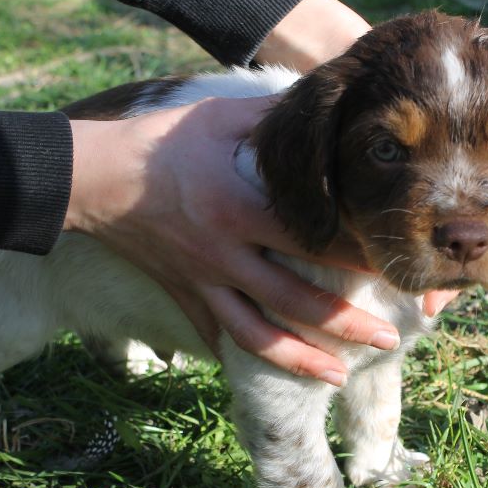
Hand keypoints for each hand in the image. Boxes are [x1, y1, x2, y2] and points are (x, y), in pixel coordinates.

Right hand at [65, 98, 415, 385]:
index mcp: (241, 209)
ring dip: (301, 360)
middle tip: (389, 341)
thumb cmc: (160, 141)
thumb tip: (320, 110)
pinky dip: (240, 358)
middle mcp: (226, 254)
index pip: (313, 240)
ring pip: (256, 336)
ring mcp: (203, 281)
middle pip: (295, 301)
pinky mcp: (183, 294)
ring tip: (339, 377)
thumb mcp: (219, 118)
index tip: (394, 269)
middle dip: (346, 325)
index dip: (357, 257)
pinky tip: (270, 376)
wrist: (93, 177)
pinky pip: (214, 335)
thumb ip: (272, 121)